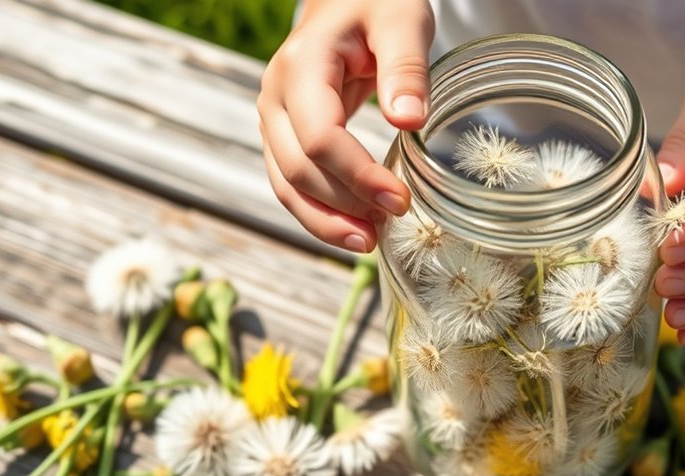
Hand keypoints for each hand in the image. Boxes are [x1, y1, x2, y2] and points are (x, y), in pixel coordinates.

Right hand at [257, 0, 433, 251]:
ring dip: (325, 221)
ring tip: (371, 243)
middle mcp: (275, 96)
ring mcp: (275, 118)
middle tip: (395, 222)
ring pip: (287, 184)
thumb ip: (406, 67)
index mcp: (302, 66)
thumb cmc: (377, 3)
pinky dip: (320, 212)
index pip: (320, 137)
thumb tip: (410, 119)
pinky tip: (354, 229)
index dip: (358, 176)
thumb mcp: (402, 20)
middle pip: (298, 169)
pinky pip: (292, 183)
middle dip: (344, 206)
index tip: (400, 199)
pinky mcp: (285, 135)